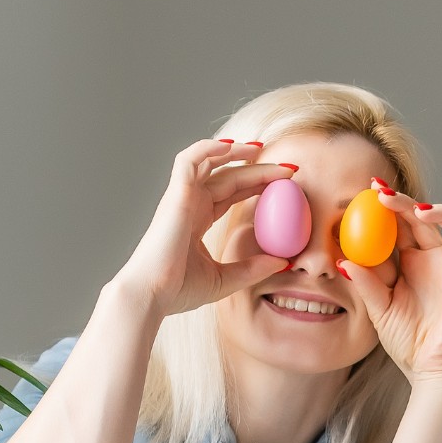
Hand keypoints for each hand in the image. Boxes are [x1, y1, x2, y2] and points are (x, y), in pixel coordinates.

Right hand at [114, 139, 292, 317]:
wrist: (152, 295)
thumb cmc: (178, 290)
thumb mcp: (227, 279)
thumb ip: (254, 268)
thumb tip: (285, 262)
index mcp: (198, 220)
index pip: (232, 192)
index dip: (257, 183)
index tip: (287, 182)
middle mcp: (190, 205)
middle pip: (228, 175)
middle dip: (258, 168)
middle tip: (289, 168)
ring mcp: (181, 198)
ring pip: (209, 161)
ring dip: (234, 150)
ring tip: (261, 148)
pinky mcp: (176, 195)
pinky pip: (189, 160)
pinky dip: (208, 148)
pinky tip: (233, 147)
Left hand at [341, 186, 441, 386]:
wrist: (428, 370)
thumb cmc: (407, 342)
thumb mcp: (378, 309)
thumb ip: (366, 284)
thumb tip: (343, 260)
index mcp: (413, 262)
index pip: (401, 225)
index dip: (388, 206)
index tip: (367, 190)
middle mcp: (436, 259)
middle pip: (426, 218)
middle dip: (406, 202)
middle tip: (382, 193)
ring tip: (420, 210)